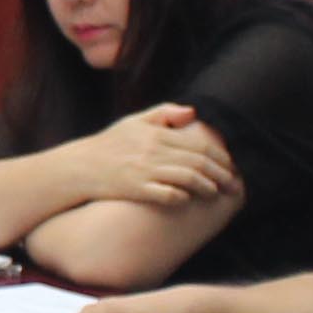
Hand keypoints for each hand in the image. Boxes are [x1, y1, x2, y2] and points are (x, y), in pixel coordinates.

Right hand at [81, 104, 240, 212]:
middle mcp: (152, 150)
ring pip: (187, 178)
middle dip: (221, 174)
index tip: (231, 166)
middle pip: (198, 162)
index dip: (220, 157)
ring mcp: (144, 170)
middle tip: (233, 184)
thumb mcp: (133, 122)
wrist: (79, 167)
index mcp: (156, 133)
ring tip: (215, 193)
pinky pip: (166, 194)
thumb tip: (193, 112)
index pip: (198, 144)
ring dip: (206, 187)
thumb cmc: (108, 145)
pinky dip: (181, 197)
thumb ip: (163, 113)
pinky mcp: (135, 189)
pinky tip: (187, 200)